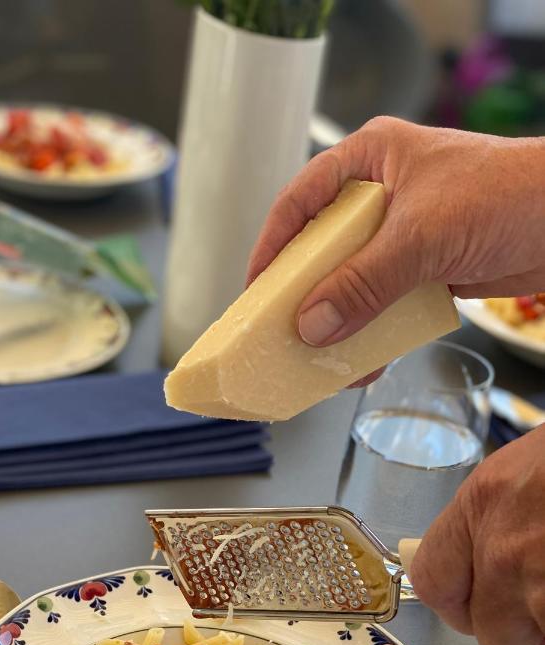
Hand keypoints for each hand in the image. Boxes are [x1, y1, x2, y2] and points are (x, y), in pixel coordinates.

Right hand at [247, 117, 544, 360]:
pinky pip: (383, 304)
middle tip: (278, 330)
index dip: (272, 248)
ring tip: (315, 358)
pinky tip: (361, 363)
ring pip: (352, 281)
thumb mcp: (422, 236)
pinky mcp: (425, 268)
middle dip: (303, 294)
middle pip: (322, 249)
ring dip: (337, 321)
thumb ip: (364, 282)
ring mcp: (403, 234)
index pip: (300, 203)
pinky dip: (372, 334)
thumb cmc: (509, 194)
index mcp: (370, 161)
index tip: (255, 291)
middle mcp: (381, 195)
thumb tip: (312, 325)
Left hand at [409, 426, 544, 644]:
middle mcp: (504, 549)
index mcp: (485, 502)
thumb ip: (501, 513)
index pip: (433, 580)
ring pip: (539, 641)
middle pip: (491, 632)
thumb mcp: (530, 465)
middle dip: (521, 623)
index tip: (473, 604)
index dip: (457, 602)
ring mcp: (544, 584)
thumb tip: (487, 549)